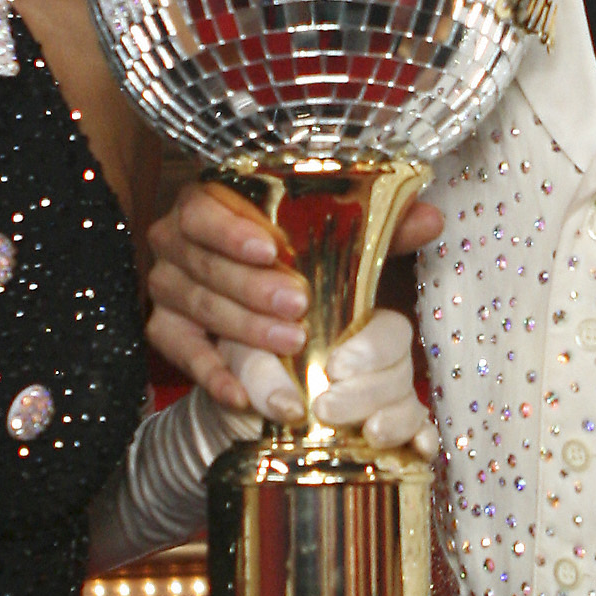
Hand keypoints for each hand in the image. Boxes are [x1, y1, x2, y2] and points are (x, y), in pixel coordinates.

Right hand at [147, 176, 442, 412]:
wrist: (259, 302)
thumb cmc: (299, 259)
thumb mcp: (338, 242)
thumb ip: (380, 227)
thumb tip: (431, 217)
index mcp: (212, 202)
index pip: (203, 207)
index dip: (231, 228)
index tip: (272, 249)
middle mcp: (178, 240)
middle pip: (203, 261)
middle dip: (252, 285)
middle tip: (299, 304)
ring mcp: (167, 286)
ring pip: (194, 304)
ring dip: (242, 327)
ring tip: (289, 342)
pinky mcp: (164, 329)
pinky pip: (177, 350)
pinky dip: (210, 372)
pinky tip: (242, 392)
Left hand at [230, 308, 436, 456]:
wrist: (241, 421)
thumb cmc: (249, 374)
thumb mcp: (244, 361)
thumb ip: (260, 372)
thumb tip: (289, 407)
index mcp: (352, 330)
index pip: (388, 330)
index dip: (371, 349)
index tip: (335, 368)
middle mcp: (379, 366)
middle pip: (399, 372)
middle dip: (366, 393)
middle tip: (326, 409)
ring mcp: (388, 403)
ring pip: (409, 406)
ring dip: (394, 421)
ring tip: (370, 434)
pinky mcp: (390, 439)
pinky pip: (419, 436)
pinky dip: (422, 442)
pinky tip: (418, 449)